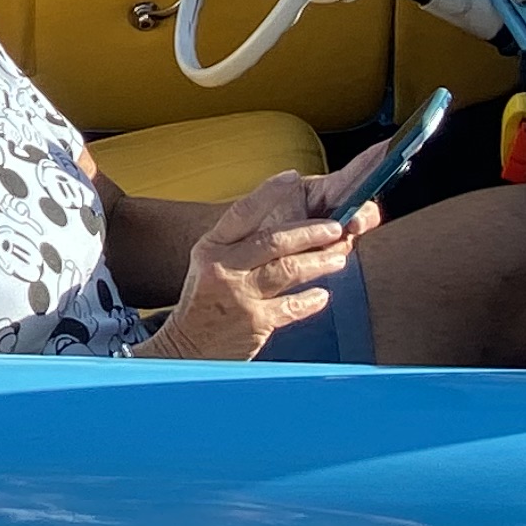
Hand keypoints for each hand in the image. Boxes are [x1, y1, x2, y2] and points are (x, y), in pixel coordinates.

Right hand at [149, 173, 365, 363]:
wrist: (187, 347)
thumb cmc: (204, 300)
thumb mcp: (210, 263)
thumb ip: (240, 244)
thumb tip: (284, 224)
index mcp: (212, 248)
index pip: (242, 212)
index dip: (268, 192)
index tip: (292, 177)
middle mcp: (224, 268)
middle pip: (273, 241)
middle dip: (309, 231)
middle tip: (335, 227)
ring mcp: (240, 297)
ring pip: (287, 271)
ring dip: (318, 262)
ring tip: (338, 258)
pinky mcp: (255, 323)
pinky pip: (292, 307)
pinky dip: (310, 300)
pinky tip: (322, 295)